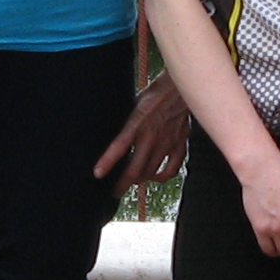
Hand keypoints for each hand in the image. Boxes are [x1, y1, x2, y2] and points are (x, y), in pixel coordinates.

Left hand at [95, 73, 189, 190]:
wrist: (182, 88)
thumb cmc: (155, 93)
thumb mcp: (133, 104)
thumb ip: (126, 122)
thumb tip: (111, 133)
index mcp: (137, 124)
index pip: (119, 146)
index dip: (108, 162)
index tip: (98, 174)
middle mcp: (151, 137)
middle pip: (135, 170)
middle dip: (122, 184)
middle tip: (114, 191)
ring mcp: (167, 143)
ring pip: (151, 172)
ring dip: (140, 180)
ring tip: (132, 183)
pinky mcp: (179, 144)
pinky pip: (171, 169)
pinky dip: (162, 176)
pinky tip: (156, 176)